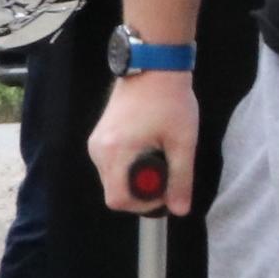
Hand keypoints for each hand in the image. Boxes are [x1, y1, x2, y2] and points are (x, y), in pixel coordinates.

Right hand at [91, 70, 198, 214]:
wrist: (155, 67)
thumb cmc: (171, 101)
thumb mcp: (183, 143)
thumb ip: (181, 179)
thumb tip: (180, 210)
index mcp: (115, 152)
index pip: (118, 199)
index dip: (143, 204)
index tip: (166, 192)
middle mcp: (97, 150)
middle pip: (114, 191)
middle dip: (142, 191)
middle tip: (168, 172)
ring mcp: (95, 143)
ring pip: (112, 179)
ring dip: (136, 177)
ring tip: (160, 156)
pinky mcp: (99, 137)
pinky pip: (111, 164)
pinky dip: (129, 166)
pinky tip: (149, 149)